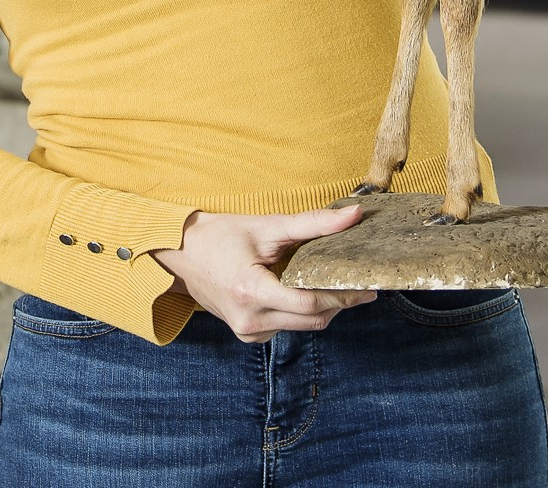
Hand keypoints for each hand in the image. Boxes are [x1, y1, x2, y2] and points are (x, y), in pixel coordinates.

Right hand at [151, 204, 377, 341]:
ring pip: (301, 325)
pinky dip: (301, 310)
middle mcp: (250, 320)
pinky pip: (286, 326)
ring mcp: (247, 331)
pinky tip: (306, 289)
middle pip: (311, 319)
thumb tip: (354, 214)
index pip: (309, 304)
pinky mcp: (248, 333)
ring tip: (339, 283)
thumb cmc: (221, 236)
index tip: (366, 286)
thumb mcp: (267, 226)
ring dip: (322, 307)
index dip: (342, 296)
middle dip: (339, 304)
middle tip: (363, 284)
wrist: (181, 254)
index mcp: (251, 292)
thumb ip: (312, 223)